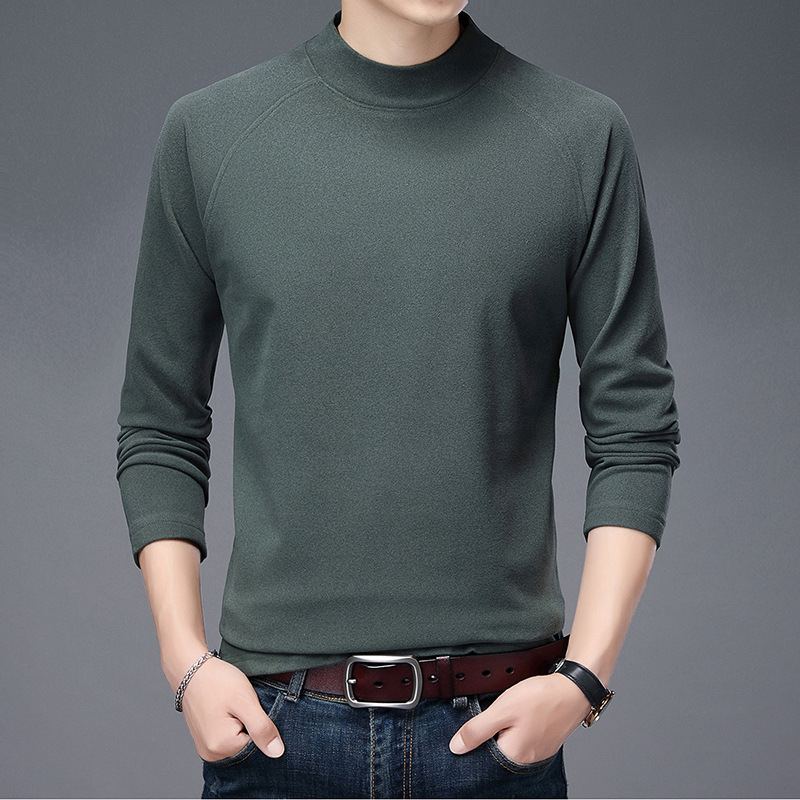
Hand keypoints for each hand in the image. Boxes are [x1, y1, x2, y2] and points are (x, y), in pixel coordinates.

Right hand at [176, 655, 285, 760]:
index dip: (258, 722)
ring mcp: (205, 749)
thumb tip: (277, 752)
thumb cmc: (217, 681)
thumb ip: (262, 728)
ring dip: (240, 724)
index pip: (257, 744)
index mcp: (222, 747)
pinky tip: (224, 710)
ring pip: (237, 740)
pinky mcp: (203, 741)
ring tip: (229, 705)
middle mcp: (211, 754)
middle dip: (248, 725)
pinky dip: (231, 725)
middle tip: (237, 703)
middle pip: (246, 744)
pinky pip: (226, 738)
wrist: (192, 670)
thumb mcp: (245, 701)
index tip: (245, 705)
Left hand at [448, 673, 590, 762]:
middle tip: (505, 708)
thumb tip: (456, 748)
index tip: (484, 717)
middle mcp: (527, 759)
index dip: (478, 734)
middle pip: (497, 747)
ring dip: (508, 726)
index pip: (483, 753)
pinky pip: (525, 737)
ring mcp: (539, 751)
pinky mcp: (547, 742)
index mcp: (513, 755)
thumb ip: (477, 729)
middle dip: (494, 728)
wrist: (573, 688)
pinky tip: (524, 712)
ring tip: (517, 708)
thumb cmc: (541, 698)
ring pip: (511, 740)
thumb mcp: (502, 709)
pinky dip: (521, 725)